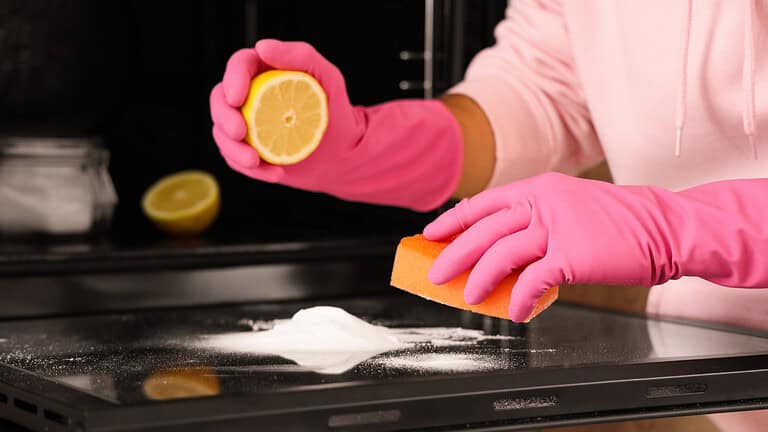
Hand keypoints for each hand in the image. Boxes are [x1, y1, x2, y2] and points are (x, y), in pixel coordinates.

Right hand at [210, 39, 365, 186]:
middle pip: (219, 99)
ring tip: (257, 162)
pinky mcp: (248, 150)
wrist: (344, 152)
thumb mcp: (327, 78)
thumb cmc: (336, 110)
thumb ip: (300, 56)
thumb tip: (262, 46)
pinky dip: (251, 170)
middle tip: (240, 133)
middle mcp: (250, 95)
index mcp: (264, 71)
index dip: (232, 79)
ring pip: (221, 132)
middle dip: (223, 117)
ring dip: (233, 150)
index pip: (239, 65)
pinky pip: (235, 160)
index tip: (237, 98)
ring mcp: (246, 124)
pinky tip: (275, 174)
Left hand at [423, 172, 684, 321]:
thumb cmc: (618, 221)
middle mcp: (544, 203)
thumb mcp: (569, 206)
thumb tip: (499, 249)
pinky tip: (513, 311)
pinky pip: (532, 281)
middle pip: (484, 229)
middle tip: (436, 274)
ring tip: (468, 297)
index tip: (431, 234)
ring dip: (479, 279)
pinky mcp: (572, 255)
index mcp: (539, 188)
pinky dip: (518, 298)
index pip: (483, 203)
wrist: (664, 227)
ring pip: (501, 254)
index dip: (453, 220)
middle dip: (453, 253)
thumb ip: (534, 221)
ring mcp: (558, 227)